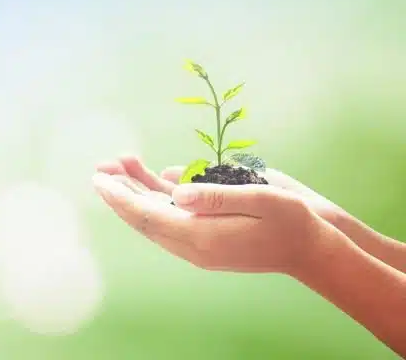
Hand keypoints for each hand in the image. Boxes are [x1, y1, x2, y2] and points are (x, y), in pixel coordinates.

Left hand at [96, 156, 346, 227]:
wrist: (311, 248)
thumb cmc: (290, 220)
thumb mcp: (259, 198)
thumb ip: (214, 194)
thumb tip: (173, 188)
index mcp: (201, 236)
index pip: (148, 216)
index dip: (120, 197)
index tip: (99, 179)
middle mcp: (192, 243)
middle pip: (145, 217)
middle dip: (120, 191)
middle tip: (100, 165)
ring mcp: (197, 243)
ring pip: (156, 216)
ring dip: (136, 191)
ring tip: (120, 162)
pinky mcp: (205, 238)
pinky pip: (172, 217)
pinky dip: (158, 196)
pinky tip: (151, 175)